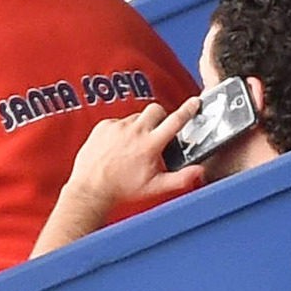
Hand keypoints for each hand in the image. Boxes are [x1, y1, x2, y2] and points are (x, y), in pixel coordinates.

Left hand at [30, 97, 203, 256]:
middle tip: (158, 133)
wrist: (91, 189)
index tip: (195, 102)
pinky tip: (118, 147)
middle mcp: (134, 131)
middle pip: (156, 110)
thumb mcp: (155, 187)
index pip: (175, 121)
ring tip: (133, 148)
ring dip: (140, 127)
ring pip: (137, 117)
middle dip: (161, 117)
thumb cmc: (122, 189)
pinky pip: (118, 122)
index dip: (188, 109)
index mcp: (150, 145)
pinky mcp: (103, 125)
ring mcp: (117, 126)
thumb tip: (199, 172)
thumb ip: (181, 178)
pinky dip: (122, 131)